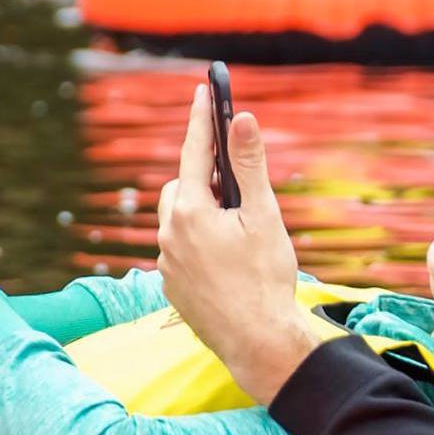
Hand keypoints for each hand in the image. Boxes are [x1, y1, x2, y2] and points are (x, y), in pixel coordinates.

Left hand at [156, 84, 316, 403]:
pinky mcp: (171, 286)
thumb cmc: (266, 280)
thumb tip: (242, 119)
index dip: (202, 119)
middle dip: (205, 177)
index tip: (204, 91)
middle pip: (182, 186)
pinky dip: (198, 243)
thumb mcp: (264, 216)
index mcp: (191, 211)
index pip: (193, 151)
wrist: (258, 343)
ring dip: (201, 212)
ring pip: (178, 219)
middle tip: (236, 183)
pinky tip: (227, 260)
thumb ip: (250, 166)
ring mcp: (166, 262)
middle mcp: (169, 234)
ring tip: (237, 228)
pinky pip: (179, 249)